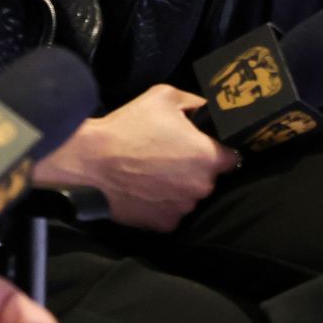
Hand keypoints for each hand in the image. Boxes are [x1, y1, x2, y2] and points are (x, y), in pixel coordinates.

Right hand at [31, 84, 237, 232]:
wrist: (91, 162)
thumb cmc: (129, 127)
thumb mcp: (165, 97)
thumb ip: (196, 102)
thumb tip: (208, 109)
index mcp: (208, 156)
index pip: (231, 156)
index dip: (219, 149)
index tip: (204, 145)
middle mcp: (201, 187)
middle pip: (209, 177)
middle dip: (196, 167)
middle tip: (171, 155)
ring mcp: (183, 209)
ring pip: (190, 196)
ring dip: (180, 186)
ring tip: (154, 172)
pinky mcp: (163, 225)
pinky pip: (171, 212)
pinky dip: (163, 204)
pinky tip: (146, 189)